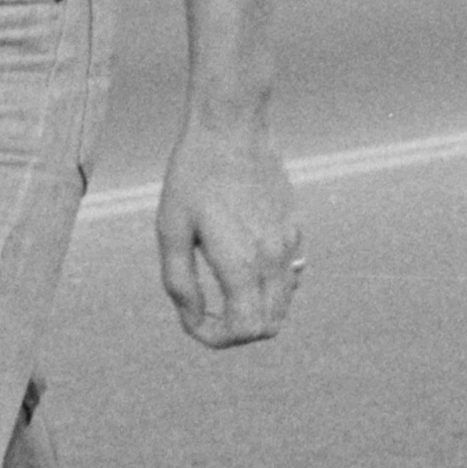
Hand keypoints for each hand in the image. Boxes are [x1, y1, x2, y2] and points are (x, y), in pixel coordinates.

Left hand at [153, 115, 300, 348]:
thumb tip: (192, 319)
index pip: (243, 331)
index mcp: (241, 264)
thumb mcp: (171, 231)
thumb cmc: (192, 177)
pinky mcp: (296, 228)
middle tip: (207, 312)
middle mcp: (273, 260)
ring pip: (284, 304)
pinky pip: (291, 275)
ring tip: (223, 289)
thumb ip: (180, 283)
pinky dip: (270, 286)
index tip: (194, 322)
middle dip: (236, 331)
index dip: (216, 339)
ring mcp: (290, 244)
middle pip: (268, 326)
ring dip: (255, 310)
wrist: (231, 128)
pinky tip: (243, 263)